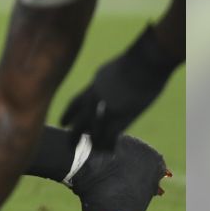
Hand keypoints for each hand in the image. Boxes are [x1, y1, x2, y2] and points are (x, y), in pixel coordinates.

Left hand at [62, 25, 180, 151]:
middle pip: (80, 116)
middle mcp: (96, 95)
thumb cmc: (140, 59)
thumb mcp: (117, 68)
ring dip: (90, 140)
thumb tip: (116, 81)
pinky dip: (108, 143)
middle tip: (68, 142)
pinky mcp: (122, 113)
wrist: (146, 58)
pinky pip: (111, 134)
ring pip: (93, 128)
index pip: (78, 101)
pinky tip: (108, 152)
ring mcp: (108, 105)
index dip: (70, 113)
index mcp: (95, 83)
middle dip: (74, 130)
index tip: (63, 122)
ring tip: (87, 152)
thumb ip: (112, 79)